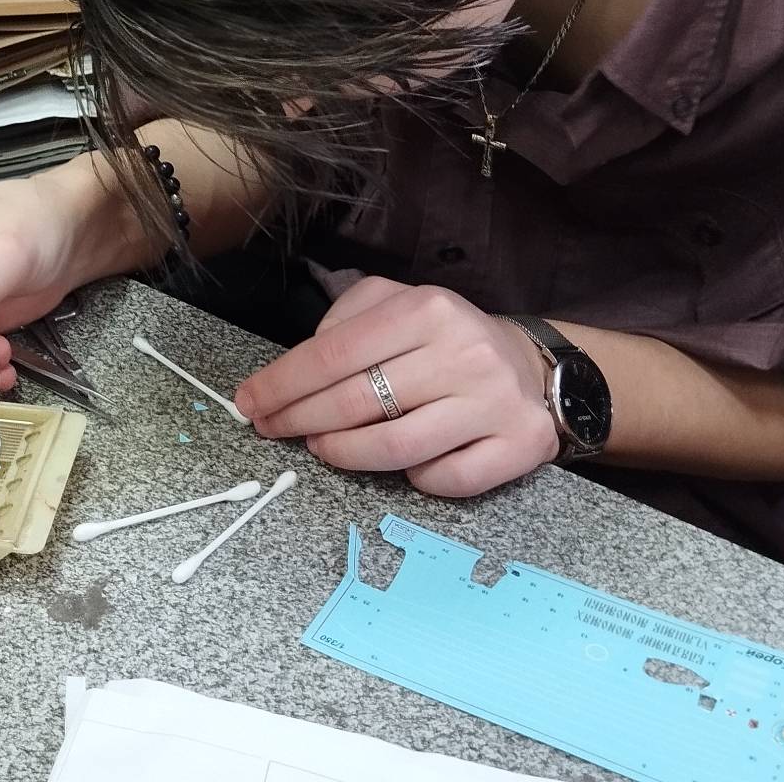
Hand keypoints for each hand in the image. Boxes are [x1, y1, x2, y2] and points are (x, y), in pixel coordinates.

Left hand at [234, 278, 558, 495]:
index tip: (250, 404)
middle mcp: (463, 353)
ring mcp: (493, 403)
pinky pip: (444, 479)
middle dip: (299, 420)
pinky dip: (412, 477)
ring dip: (343, 454)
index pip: (334, 354)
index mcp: (427, 309)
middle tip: (272, 429)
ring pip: (395, 448)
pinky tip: (398, 463)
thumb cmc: (447, 338)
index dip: (282, 384)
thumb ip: (346, 320)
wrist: (534, 366)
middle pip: (357, 402)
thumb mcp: (399, 303)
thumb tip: (297, 367)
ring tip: (321, 447)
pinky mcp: (518, 446)